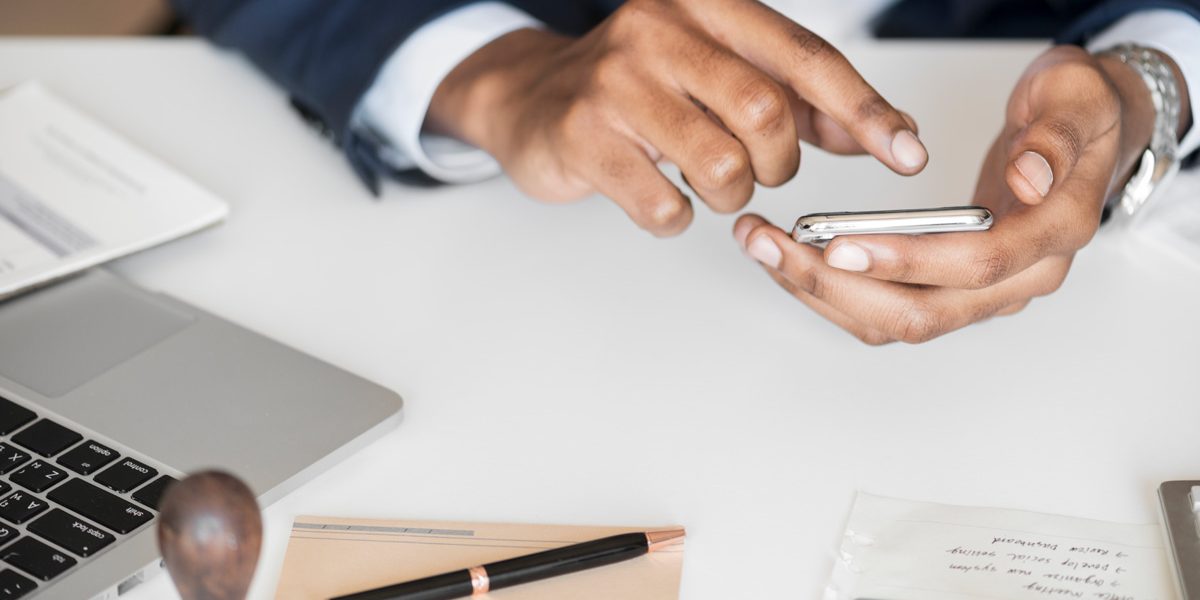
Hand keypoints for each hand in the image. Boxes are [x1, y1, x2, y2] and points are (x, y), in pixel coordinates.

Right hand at [426, 0, 926, 235]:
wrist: (534, 99)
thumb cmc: (641, 87)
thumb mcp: (723, 73)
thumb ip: (801, 100)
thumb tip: (882, 132)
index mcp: (704, 2)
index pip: (805, 58)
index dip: (864, 111)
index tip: (907, 153)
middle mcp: (658, 29)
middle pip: (766, 115)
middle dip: (776, 164)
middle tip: (757, 170)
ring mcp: (615, 82)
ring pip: (721, 167)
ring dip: (728, 195)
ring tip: (704, 182)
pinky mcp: (582, 135)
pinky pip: (664, 206)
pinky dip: (675, 217)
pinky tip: (658, 195)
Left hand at [734, 45, 1172, 343]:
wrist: (1086, 133)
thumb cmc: (1077, 114)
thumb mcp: (1075, 97)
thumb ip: (1053, 137)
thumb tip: (1028, 179)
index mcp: (1055, 235)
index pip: (977, 266)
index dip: (908, 261)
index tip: (841, 245)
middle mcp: (1021, 278)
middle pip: (922, 312)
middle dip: (837, 286)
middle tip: (772, 246)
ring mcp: (985, 292)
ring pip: (895, 321)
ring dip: (822, 293)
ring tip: (764, 248)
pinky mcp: (953, 288)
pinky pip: (888, 309)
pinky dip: (834, 291)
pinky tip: (792, 259)